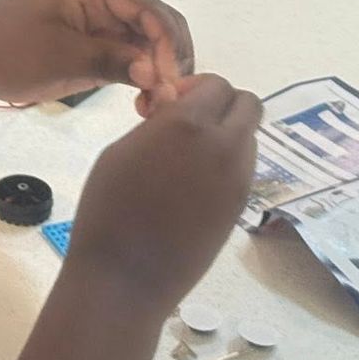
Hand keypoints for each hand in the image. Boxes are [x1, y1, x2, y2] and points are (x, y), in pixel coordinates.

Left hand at [0, 0, 192, 108]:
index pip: (150, 9)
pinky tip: (143, 104)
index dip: (168, 44)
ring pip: (150, 44)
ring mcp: (101, 24)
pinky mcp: (95, 47)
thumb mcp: (60, 56)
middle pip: (158, 24)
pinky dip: (143, 79)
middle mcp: (104, 1)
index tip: (167, 83)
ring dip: (160, 72)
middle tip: (168, 99)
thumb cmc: (8, 50)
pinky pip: (132, 59)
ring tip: (156, 107)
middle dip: (170, 58)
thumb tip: (155, 74)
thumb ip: (110, 61)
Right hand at [66, 74, 261, 313]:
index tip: (170, 102)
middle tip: (188, 122)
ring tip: (188, 157)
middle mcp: (224, 147)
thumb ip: (159, 122)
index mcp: (189, 124)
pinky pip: (244, 169)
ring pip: (249, 137)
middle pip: (249, 106)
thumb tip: (176, 109)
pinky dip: (226, 163)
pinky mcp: (239, 208)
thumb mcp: (123, 148)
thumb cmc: (108, 206)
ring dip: (226, 134)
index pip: (218, 84)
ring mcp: (238, 181)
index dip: (195, 87)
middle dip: (222, 104)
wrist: (126, 275)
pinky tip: (193, 183)